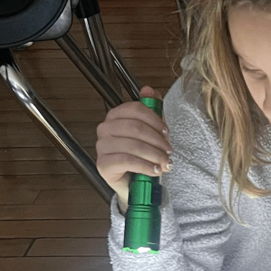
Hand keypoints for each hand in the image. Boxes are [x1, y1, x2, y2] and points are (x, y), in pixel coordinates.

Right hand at [96, 85, 171, 207]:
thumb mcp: (152, 130)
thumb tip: (148, 90)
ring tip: (165, 163)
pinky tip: (154, 170)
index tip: (167, 132)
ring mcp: (101, 146)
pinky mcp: (102, 164)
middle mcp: (105, 129)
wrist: (135, 181)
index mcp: (116, 116)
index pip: (135, 109)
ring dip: (154, 155)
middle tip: (169, 151)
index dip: (155, 120)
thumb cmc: (142, 153)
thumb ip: (152, 108)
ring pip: (132, 145)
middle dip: (157, 140)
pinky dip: (145, 166)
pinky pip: (126, 161)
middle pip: (135, 128)